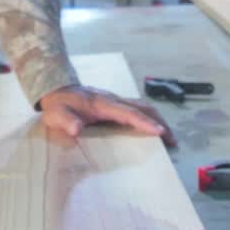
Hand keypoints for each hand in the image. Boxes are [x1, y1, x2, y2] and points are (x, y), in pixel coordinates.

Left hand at [39, 86, 176, 146]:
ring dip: (158, 120)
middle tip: (172, 140)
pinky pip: (137, 109)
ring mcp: (116, 101)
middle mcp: (113, 100)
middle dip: (160, 122)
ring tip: (169, 138)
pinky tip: (154, 130)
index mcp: (102, 104)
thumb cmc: (58, 106)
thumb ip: (66, 121)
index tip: (160, 132)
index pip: (128, 113)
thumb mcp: (57, 115)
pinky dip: (149, 118)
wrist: (57, 89)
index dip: (144, 122)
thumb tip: (77, 129)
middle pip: (143, 107)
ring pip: (143, 107)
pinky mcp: (116, 104)